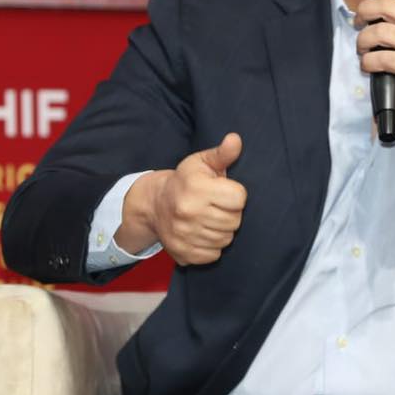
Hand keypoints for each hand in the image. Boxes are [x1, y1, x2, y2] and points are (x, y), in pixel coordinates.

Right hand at [120, 133, 246, 265]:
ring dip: (222, 230)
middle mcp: (189, 212)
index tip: (224, 191)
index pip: (239, 198)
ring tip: (210, 218)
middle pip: (235, 220)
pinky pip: (214, 254)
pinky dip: (213, 246)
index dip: (235, 194)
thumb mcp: (202, 162)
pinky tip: (203, 232)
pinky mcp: (184, 253)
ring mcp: (185, 235)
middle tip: (217, 206)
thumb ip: (222, 153)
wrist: (155, 204)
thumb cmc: (185, 181)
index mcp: (196, 188)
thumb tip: (235, 139)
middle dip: (230, 213)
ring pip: (226, 238)